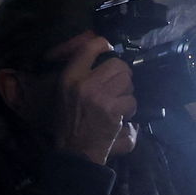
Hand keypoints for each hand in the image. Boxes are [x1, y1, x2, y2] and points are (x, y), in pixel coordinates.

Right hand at [55, 37, 134, 164]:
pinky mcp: (113, 110)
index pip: (91, 47)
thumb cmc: (69, 120)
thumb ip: (80, 72)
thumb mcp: (64, 92)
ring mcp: (100, 96)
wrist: (75, 149)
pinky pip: (132, 100)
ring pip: (127, 81)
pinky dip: (130, 108)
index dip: (105, 45)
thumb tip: (102, 51)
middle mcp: (85, 83)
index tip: (109, 49)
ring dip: (127, 91)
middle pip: (118, 64)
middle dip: (123, 74)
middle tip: (118, 85)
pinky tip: (121, 115)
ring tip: (118, 101)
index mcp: (70, 76)